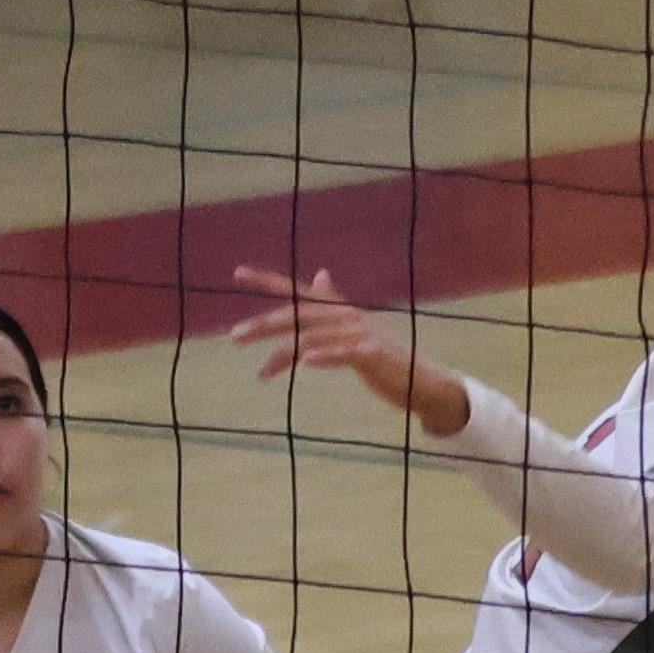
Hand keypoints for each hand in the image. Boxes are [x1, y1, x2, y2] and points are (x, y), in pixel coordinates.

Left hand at [232, 264, 470, 440]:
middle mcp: (345, 315)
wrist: (418, 379)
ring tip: (261, 372)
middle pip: (298, 314)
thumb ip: (332, 303)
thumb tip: (319, 274)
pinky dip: (325, 357)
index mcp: (337, 309)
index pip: (296, 290)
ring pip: (312, 338)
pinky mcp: (371, 354)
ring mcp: (359, 334)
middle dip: (264, 324)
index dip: (266, 280)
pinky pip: (343, 354)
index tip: (237, 273)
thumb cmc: (379, 356)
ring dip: (283, 355)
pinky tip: (307, 363)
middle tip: (235, 337)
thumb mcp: (351, 329)